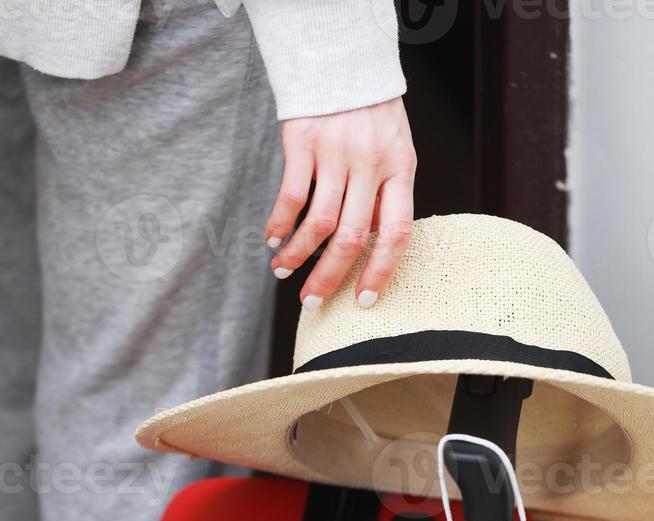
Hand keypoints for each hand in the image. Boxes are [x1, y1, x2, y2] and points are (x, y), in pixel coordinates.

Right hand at [265, 97, 415, 309]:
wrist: (344, 57)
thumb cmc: (372, 114)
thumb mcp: (395, 151)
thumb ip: (386, 195)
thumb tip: (369, 247)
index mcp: (401, 168)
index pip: (396, 232)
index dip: (381, 271)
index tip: (363, 301)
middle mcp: (371, 164)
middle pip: (352, 237)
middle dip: (329, 278)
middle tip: (311, 302)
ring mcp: (337, 152)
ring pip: (318, 222)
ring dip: (298, 255)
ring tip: (283, 271)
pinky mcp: (304, 141)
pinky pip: (291, 195)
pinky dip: (280, 224)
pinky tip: (273, 238)